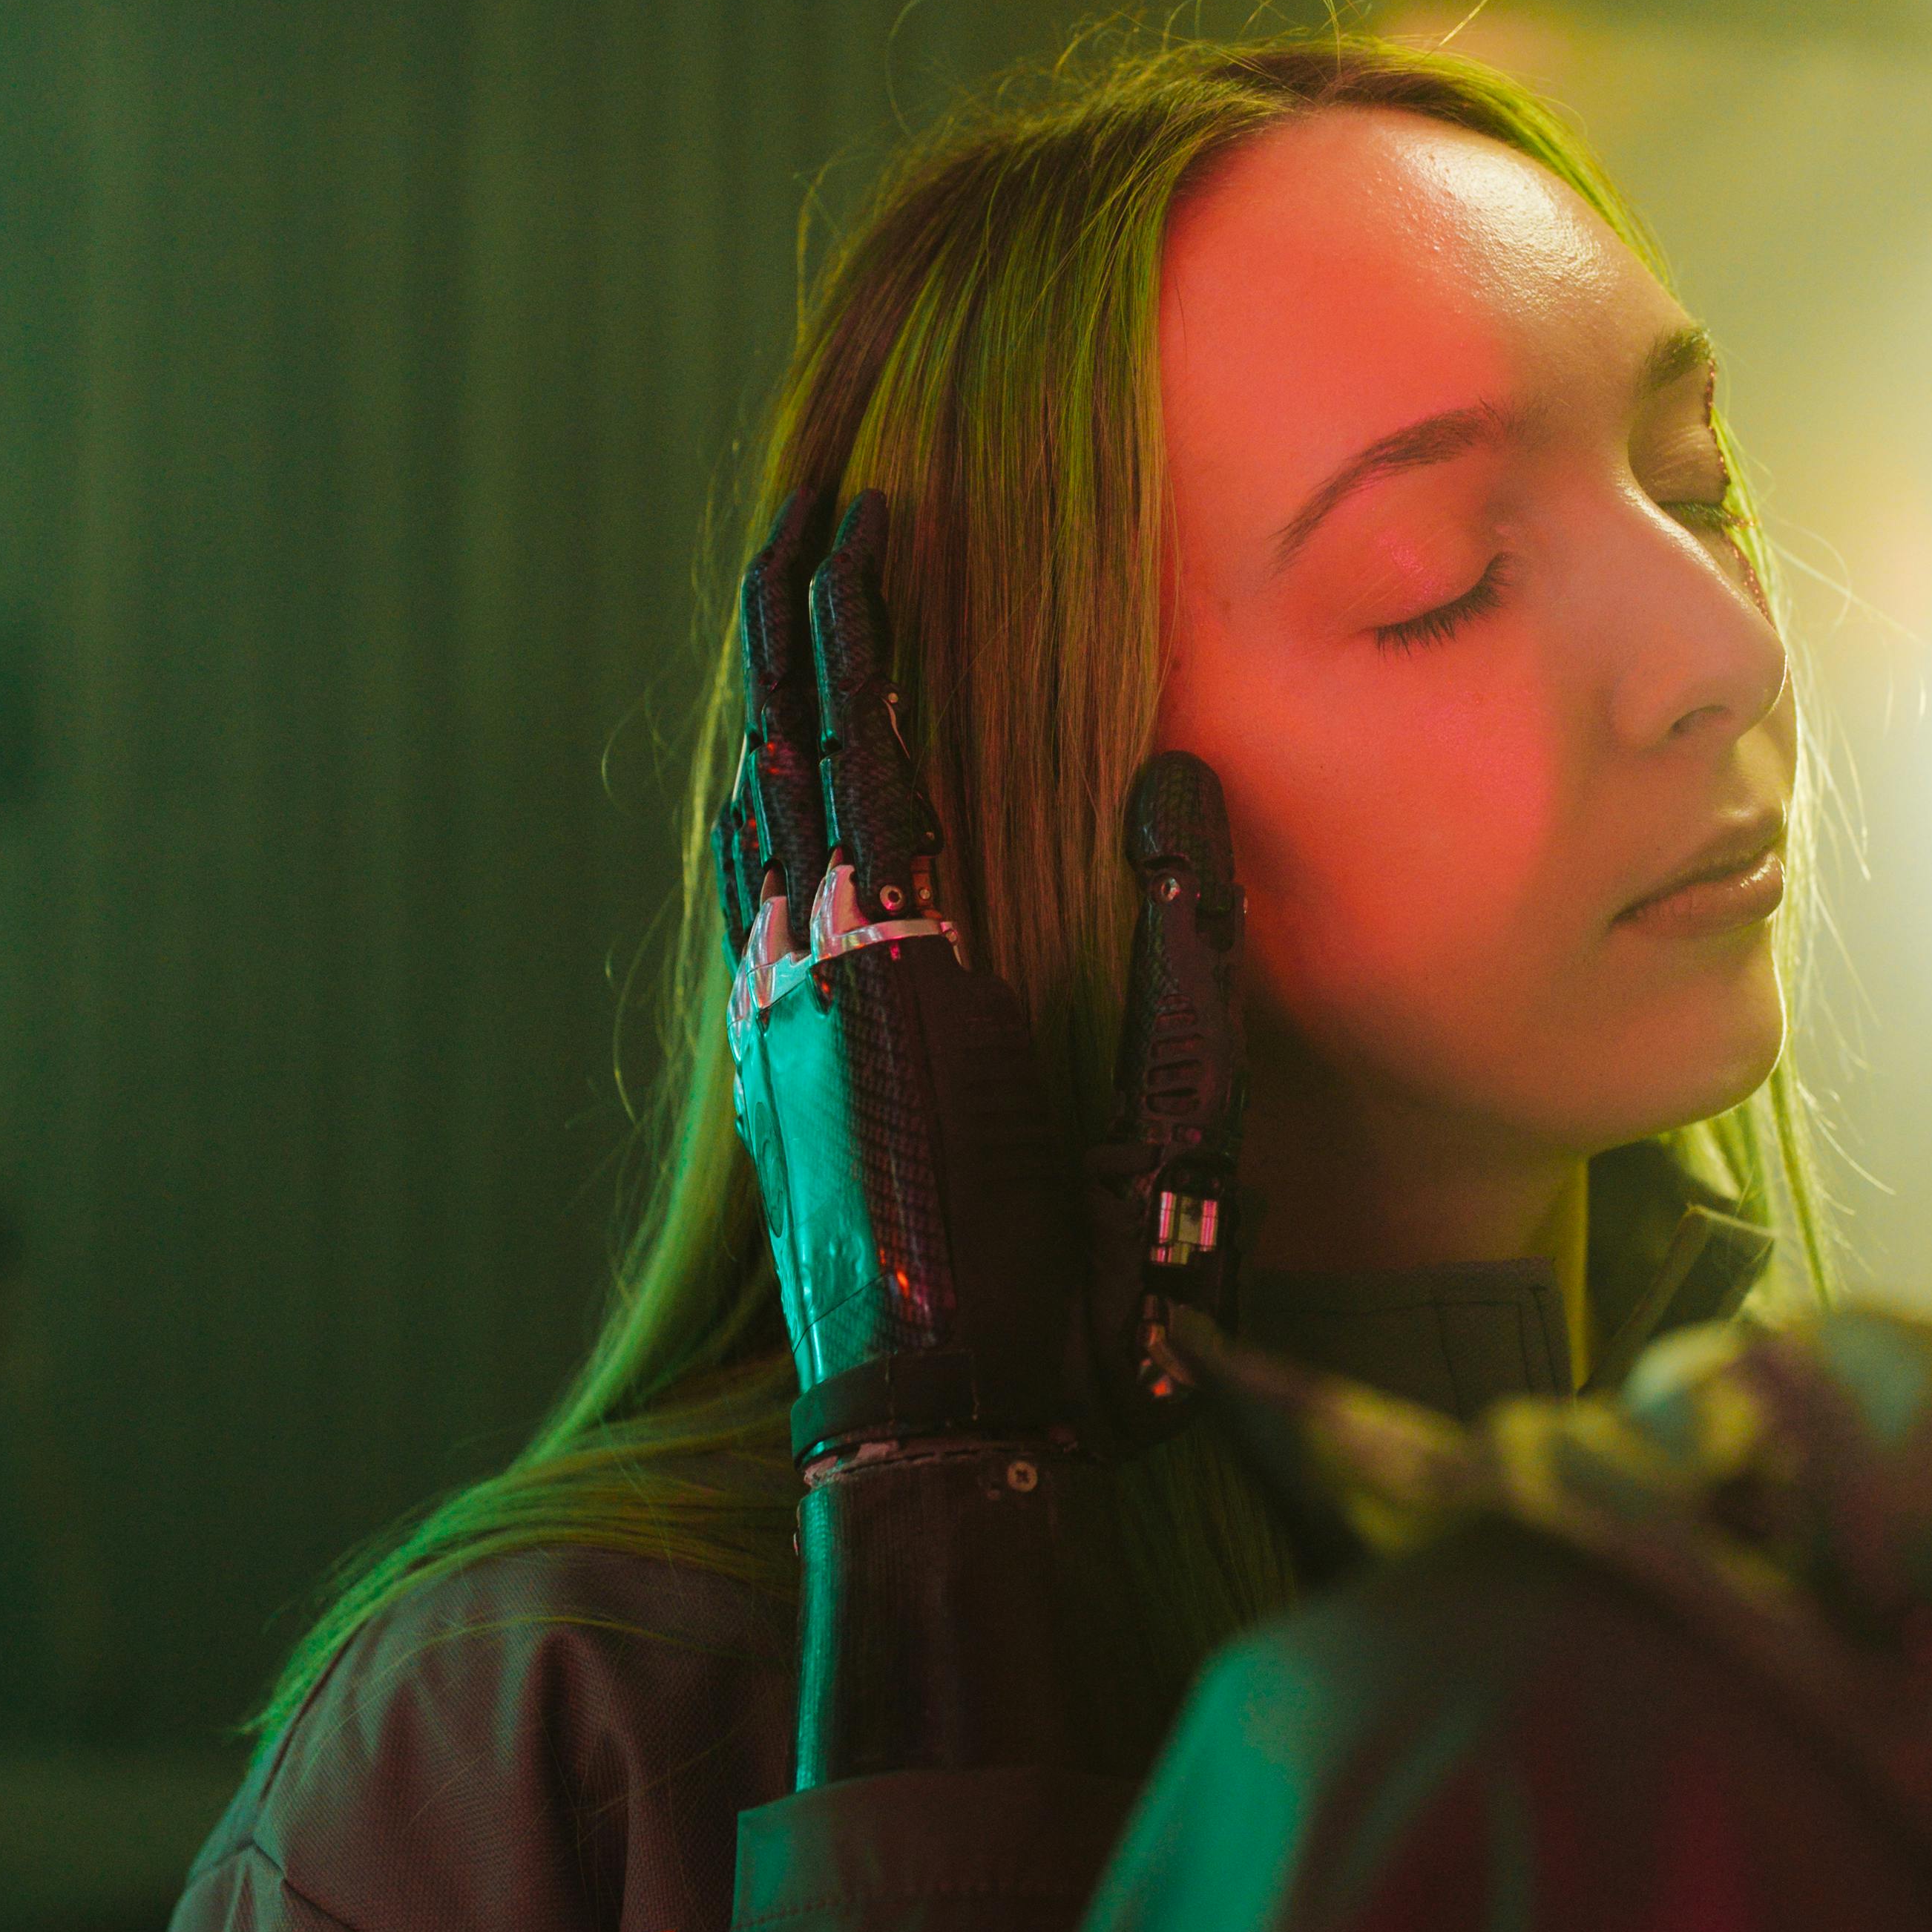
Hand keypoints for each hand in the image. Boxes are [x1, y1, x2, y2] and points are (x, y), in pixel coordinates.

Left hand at [721, 493, 1245, 1467]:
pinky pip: (747, 905)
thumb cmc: (1077, 1280)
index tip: (870, 514)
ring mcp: (781, 1023)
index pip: (878, 735)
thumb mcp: (1169, 1106)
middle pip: (791, 748)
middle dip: (793, 623)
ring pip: (756, 822)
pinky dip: (753, 815)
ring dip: (769, 707)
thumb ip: (1185, 935)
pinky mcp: (770, 1080)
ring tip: (777, 615)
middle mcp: (825, 967)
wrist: (938, 1418)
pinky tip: (754, 793)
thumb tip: (1174, 778)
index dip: (870, 618)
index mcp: (919, 950)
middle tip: (799, 513)